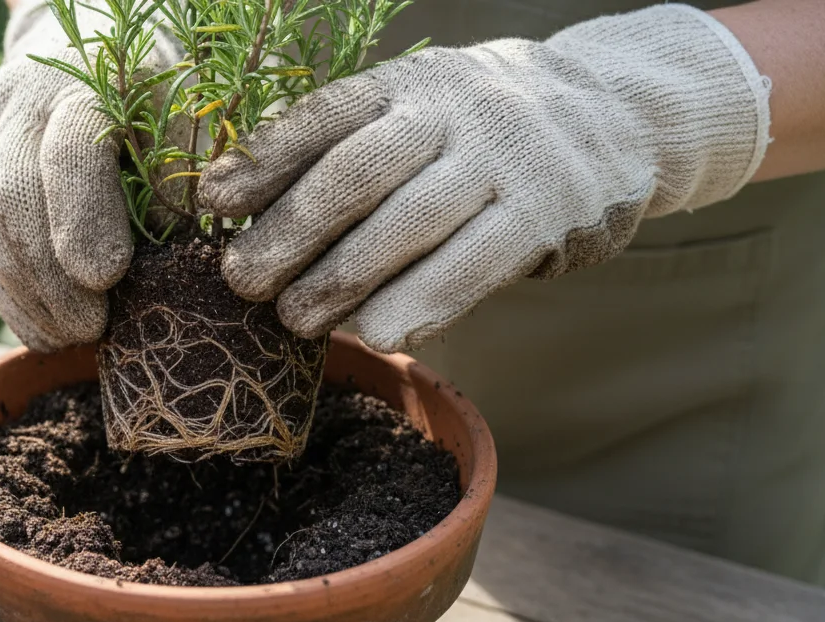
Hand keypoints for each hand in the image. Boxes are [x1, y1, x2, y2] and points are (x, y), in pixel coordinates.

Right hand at [0, 2, 177, 350]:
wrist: (77, 59)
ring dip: (27, 296)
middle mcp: (19, 108)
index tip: (107, 276)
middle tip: (91, 329)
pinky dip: (10, 296)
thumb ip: (177, 170)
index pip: (67, 149)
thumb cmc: (145, 97)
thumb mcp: (178, 117)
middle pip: (12, 199)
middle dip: (51, 276)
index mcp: (82, 83)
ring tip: (70, 338)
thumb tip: (173, 242)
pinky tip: (43, 332)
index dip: (82, 215)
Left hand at [199, 4, 769, 352]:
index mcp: (409, 85)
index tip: (210, 202)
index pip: (325, 117)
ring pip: (410, 226)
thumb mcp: (417, 112)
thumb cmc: (476, 132)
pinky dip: (419, 305)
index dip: (263, 161)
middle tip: (241, 281)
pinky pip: (472, 268)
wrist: (614, 115)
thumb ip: (347, 148)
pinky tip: (376, 335)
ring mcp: (505, 162)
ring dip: (343, 280)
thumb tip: (241, 205)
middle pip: (357, 175)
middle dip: (291, 233)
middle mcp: (455, 113)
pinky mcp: (546, 215)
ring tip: (295, 320)